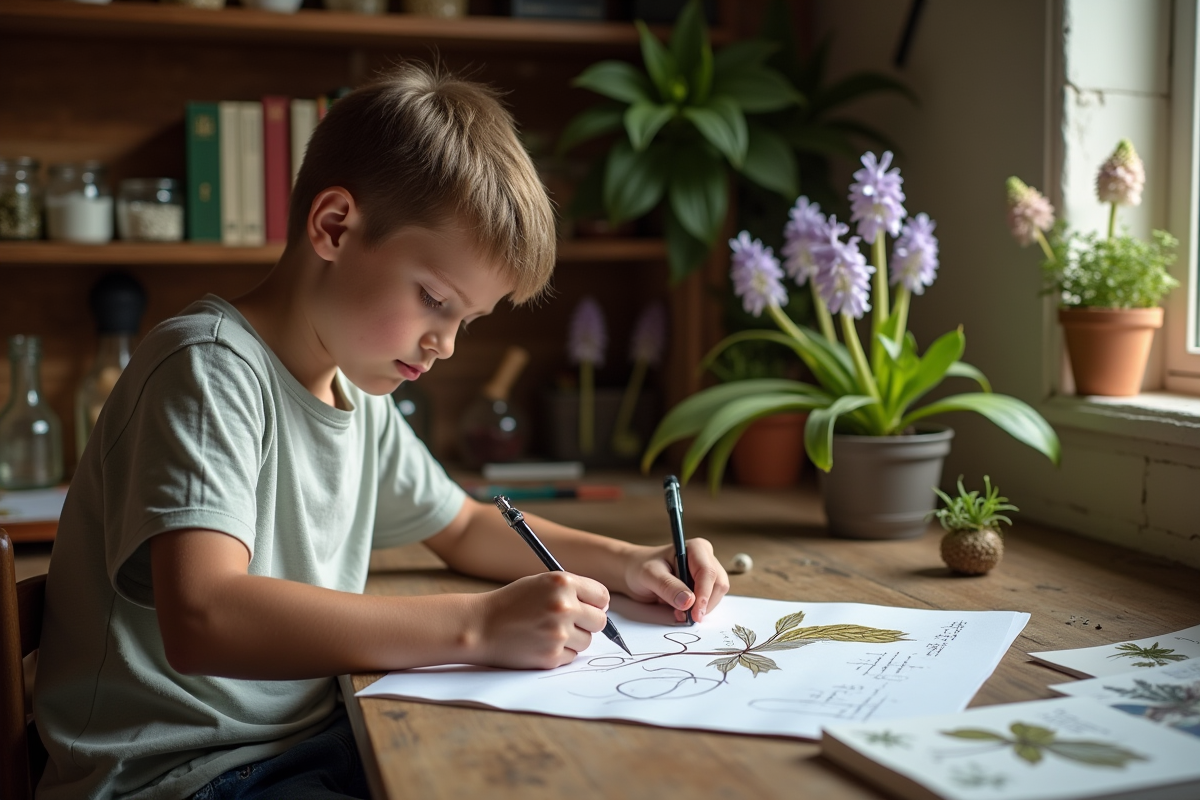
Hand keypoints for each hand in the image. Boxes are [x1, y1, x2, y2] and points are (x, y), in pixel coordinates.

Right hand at [471, 572, 609, 668]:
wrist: (480, 626)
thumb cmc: (510, 603)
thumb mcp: (541, 583)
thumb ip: (571, 590)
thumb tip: (602, 607)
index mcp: (563, 583)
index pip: (602, 596)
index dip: (596, 603)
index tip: (590, 608)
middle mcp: (564, 607)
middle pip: (600, 621)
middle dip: (588, 623)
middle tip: (570, 623)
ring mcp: (559, 634)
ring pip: (586, 641)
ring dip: (573, 639)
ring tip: (547, 632)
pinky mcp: (551, 656)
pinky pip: (571, 657)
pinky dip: (560, 653)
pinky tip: (540, 643)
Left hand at [623, 538, 728, 622]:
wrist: (634, 572)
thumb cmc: (640, 567)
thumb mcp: (649, 575)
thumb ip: (668, 586)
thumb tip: (689, 601)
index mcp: (696, 548)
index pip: (708, 572)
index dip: (704, 594)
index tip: (695, 614)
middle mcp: (705, 558)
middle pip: (718, 584)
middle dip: (704, 603)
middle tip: (685, 616)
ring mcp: (706, 573)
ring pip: (716, 595)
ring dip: (701, 608)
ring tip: (678, 611)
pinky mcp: (703, 586)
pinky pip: (709, 601)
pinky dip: (698, 610)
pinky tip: (682, 610)